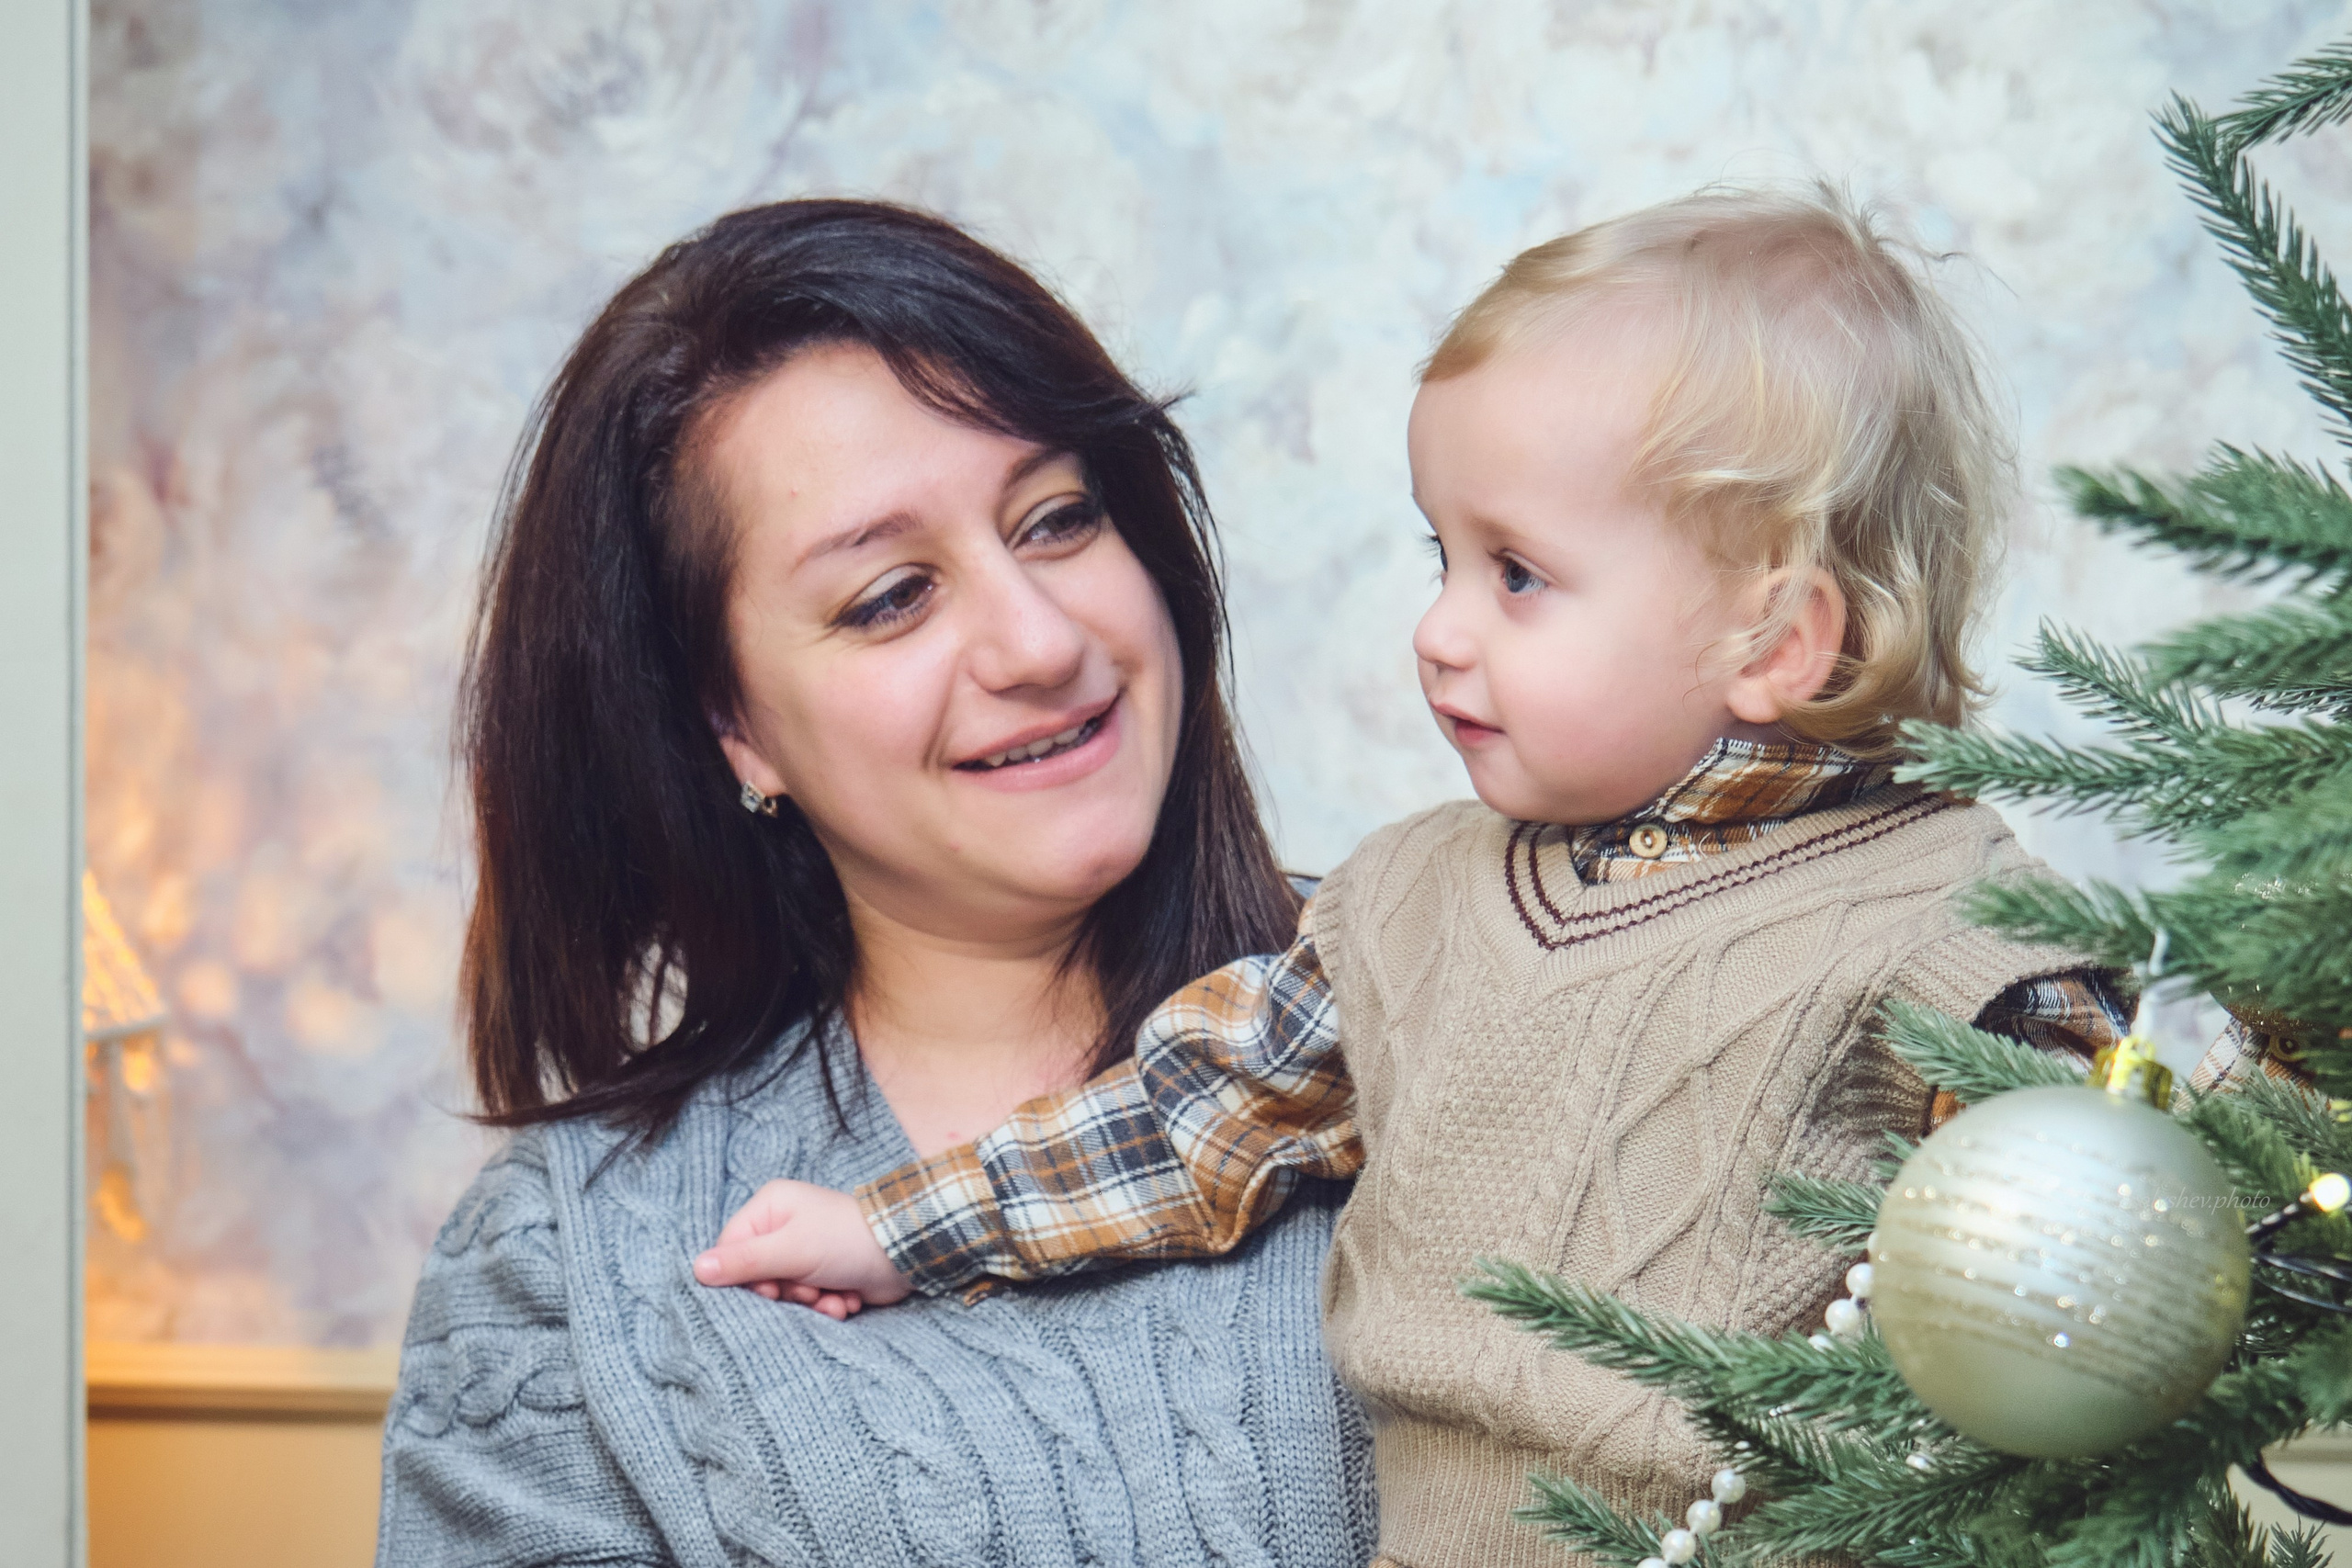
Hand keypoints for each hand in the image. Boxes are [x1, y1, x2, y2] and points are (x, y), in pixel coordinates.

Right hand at [693, 1180, 912, 1319]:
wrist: (907, 1254)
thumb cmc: (847, 1240)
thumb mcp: (791, 1250)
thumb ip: (745, 1261)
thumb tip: (696, 1270)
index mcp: (771, 1207)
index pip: (731, 1250)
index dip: (747, 1278)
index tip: (771, 1290)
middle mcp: (785, 1226)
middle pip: (758, 1276)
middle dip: (787, 1293)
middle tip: (809, 1289)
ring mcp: (807, 1250)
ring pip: (785, 1293)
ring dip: (809, 1303)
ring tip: (833, 1296)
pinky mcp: (826, 1273)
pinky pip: (810, 1299)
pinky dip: (827, 1305)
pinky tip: (845, 1301)